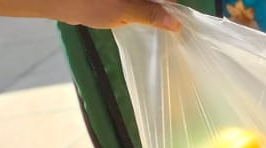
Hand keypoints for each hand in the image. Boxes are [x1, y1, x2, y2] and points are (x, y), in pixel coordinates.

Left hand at [49, 0, 178, 29]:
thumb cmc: (89, 3)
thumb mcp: (125, 12)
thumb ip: (151, 15)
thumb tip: (176, 23)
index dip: (172, 7)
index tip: (175, 23)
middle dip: (160, 7)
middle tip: (164, 27)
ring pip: (144, 0)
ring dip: (148, 8)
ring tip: (148, 24)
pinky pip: (133, 2)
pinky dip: (136, 7)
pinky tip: (133, 17)